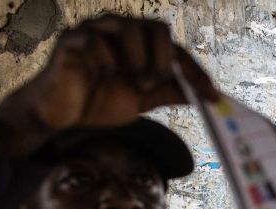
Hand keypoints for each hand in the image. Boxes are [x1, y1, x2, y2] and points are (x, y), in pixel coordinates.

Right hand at [0, 15, 218, 154]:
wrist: (62, 114)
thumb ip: (169, 91)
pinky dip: (105, 62)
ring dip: (138, 59)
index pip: (174, 48)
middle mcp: (117, 29)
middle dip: (162, 59)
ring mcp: (93, 31)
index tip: (213, 97)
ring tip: (134, 84)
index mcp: (138, 41)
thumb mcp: (142, 99)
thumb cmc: (99, 100)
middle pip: (155, 26)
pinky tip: (100, 77)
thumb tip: (205, 95)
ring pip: (126, 26)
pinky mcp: (71, 41)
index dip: (195, 71)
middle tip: (155, 85)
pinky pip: (94, 41)